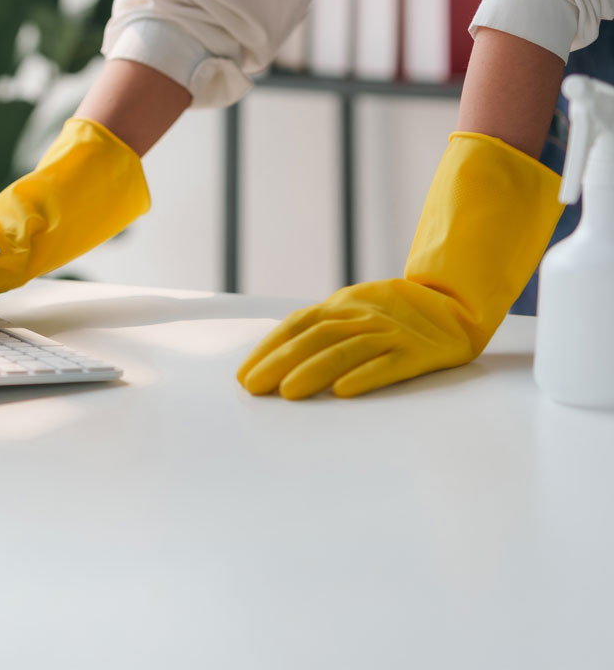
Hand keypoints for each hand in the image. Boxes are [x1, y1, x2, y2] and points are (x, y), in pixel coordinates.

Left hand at [237, 132, 561, 398]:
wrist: (452, 305)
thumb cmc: (391, 313)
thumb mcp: (351, 310)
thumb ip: (319, 329)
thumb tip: (273, 357)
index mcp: (340, 307)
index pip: (296, 325)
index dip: (268, 348)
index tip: (244, 375)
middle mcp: (360, 317)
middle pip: (314, 338)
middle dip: (280, 362)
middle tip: (254, 388)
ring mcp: (389, 334)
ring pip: (345, 350)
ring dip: (313, 371)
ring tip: (288, 392)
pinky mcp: (417, 353)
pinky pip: (388, 364)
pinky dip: (364, 376)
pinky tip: (343, 391)